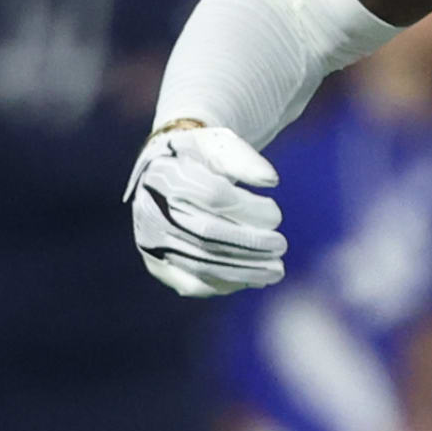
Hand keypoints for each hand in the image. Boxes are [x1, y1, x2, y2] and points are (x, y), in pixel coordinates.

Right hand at [126, 121, 285, 296]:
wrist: (165, 175)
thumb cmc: (199, 158)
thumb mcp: (218, 145)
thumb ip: (243, 159)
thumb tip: (270, 179)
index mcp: (165, 174)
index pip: (213, 196)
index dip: (250, 209)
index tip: (276, 214)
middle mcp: (150, 209)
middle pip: (206, 233)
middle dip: (251, 243)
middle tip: (282, 246)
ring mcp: (149, 239)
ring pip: (200, 263)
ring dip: (244, 271)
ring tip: (276, 270)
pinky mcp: (156, 263)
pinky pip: (190, 283)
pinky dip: (224, 284)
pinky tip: (252, 280)